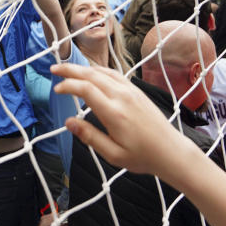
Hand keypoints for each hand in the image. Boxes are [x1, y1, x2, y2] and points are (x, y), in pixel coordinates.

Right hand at [51, 63, 197, 179]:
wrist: (171, 151)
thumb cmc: (143, 157)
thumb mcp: (113, 155)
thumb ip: (90, 137)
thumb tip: (69, 122)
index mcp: (114, 113)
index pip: (86, 89)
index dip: (68, 85)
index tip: (56, 90)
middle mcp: (122, 97)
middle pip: (92, 75)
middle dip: (70, 70)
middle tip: (54, 69)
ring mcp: (131, 91)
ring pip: (103, 72)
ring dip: (83, 68)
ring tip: (68, 69)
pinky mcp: (137, 91)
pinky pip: (114, 74)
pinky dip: (98, 70)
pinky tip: (91, 72)